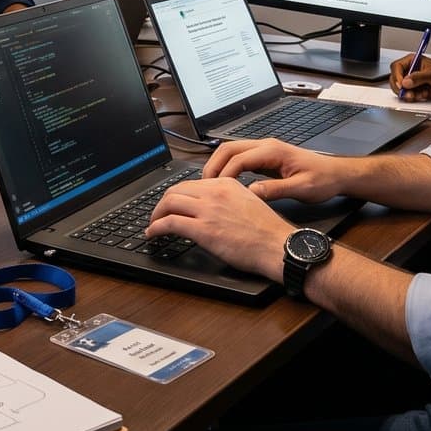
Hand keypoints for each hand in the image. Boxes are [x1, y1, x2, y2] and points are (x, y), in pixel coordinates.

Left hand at [146, 176, 294, 278]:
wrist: (277, 246)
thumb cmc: (267, 231)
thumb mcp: (247, 203)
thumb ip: (227, 200)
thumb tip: (210, 208)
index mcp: (226, 184)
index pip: (191, 184)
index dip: (177, 195)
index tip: (172, 204)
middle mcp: (215, 193)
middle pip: (175, 190)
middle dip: (163, 203)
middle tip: (159, 214)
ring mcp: (208, 210)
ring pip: (169, 202)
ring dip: (156, 214)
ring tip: (153, 224)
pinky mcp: (203, 229)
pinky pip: (170, 222)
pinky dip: (156, 227)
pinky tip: (153, 234)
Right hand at [203, 138, 350, 204]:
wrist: (336, 174)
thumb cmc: (322, 180)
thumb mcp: (302, 189)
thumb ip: (276, 190)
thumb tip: (251, 192)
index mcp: (273, 151)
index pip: (238, 158)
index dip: (224, 173)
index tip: (215, 190)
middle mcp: (265, 146)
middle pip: (228, 148)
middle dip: (213, 165)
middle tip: (203, 185)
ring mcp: (264, 150)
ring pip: (231, 151)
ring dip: (218, 165)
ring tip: (209, 185)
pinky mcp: (265, 157)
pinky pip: (239, 157)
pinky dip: (227, 167)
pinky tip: (224, 182)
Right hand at [389, 52, 430, 101]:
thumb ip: (418, 77)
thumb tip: (405, 82)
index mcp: (413, 61)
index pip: (396, 67)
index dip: (397, 76)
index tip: (401, 85)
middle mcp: (410, 70)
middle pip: (395, 78)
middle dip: (400, 87)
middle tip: (407, 93)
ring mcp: (412, 81)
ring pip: (400, 88)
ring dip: (407, 93)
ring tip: (417, 95)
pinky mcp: (415, 90)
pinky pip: (407, 95)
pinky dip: (413, 97)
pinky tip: (422, 95)